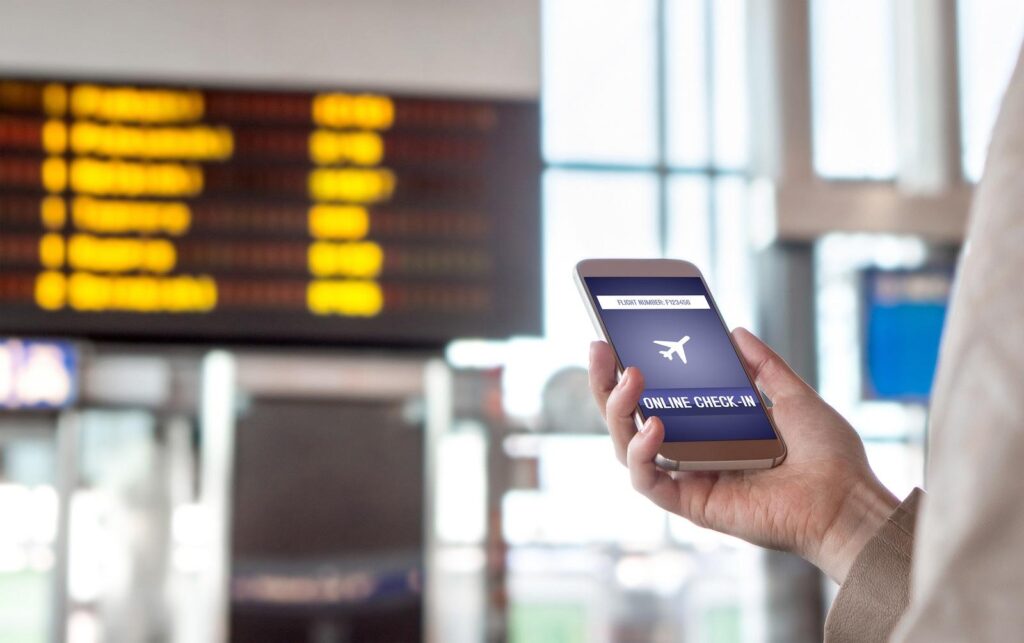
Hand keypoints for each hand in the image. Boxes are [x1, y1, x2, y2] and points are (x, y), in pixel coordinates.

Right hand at [589, 327, 898, 583]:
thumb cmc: (829, 459)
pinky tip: (654, 425)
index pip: (656, 398)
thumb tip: (734, 332)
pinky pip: (647, 480)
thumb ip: (763, 367)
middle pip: (628, 420)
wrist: (848, 502)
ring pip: (626, 447)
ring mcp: (688, 479)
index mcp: (709, 430)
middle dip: (606, 384)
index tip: (616, 336)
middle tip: (600, 348)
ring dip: (618, 410)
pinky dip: (641, 452)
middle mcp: (691, 454)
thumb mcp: (794, 396)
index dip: (629, 371)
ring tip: (630, 377)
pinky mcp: (690, 504)